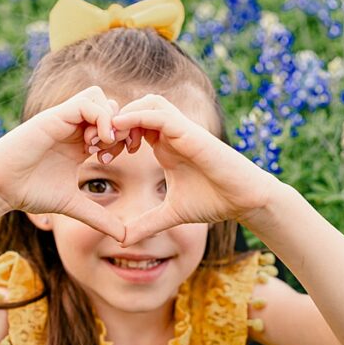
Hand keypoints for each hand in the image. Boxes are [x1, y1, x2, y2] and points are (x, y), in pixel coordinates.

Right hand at [0, 86, 127, 240]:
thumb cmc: (30, 193)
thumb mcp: (74, 206)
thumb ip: (99, 218)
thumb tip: (124, 237)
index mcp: (79, 143)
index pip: (112, 126)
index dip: (122, 139)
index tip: (119, 159)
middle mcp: (73, 128)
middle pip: (110, 107)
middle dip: (120, 127)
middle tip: (114, 152)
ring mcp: (63, 120)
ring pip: (99, 98)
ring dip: (108, 120)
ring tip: (102, 147)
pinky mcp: (53, 117)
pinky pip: (86, 102)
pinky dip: (99, 118)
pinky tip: (96, 144)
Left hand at [108, 93, 282, 245]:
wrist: (244, 200)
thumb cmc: (214, 202)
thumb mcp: (171, 214)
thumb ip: (146, 224)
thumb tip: (124, 242)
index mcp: (165, 145)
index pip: (132, 126)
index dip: (112, 136)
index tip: (99, 157)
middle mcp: (172, 133)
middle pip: (135, 108)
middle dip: (113, 122)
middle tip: (98, 146)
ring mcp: (182, 130)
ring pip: (147, 102)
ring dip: (126, 115)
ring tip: (111, 140)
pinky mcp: (191, 131)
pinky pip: (160, 113)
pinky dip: (138, 117)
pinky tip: (123, 132)